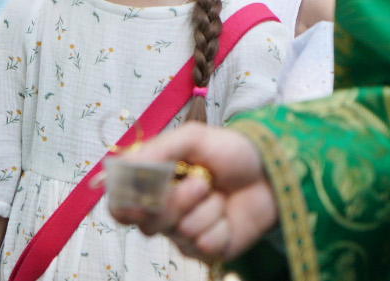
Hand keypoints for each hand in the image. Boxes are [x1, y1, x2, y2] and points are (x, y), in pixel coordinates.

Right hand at [108, 123, 277, 262]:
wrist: (271, 172)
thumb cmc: (230, 151)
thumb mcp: (191, 138)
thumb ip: (155, 151)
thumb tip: (118, 166)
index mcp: (151, 183)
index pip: (120, 204)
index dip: (123, 204)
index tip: (139, 195)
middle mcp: (162, 210)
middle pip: (148, 223)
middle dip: (177, 201)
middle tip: (201, 181)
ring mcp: (183, 232)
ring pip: (180, 232)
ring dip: (207, 209)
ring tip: (220, 192)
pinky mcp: (206, 250)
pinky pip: (204, 245)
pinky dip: (221, 226)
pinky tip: (229, 213)